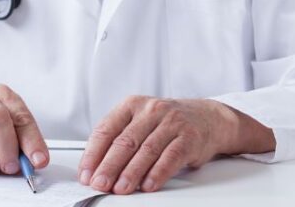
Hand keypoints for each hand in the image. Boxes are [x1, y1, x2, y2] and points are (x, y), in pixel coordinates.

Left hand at [78, 96, 256, 194]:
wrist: (208, 118)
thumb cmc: (167, 124)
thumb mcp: (141, 122)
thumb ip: (119, 139)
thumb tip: (95, 169)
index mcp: (132, 105)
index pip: (106, 129)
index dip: (94, 154)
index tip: (86, 173)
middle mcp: (151, 110)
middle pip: (125, 142)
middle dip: (109, 166)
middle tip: (100, 184)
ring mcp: (171, 122)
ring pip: (146, 150)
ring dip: (131, 173)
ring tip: (121, 189)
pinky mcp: (188, 137)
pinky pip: (170, 157)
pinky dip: (157, 173)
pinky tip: (148, 185)